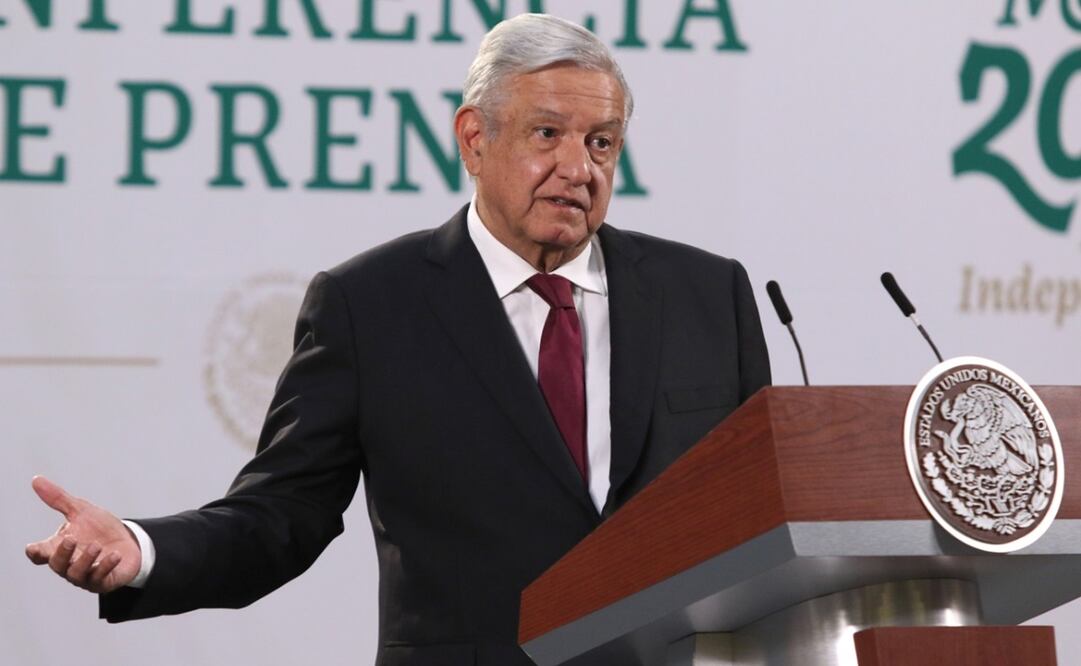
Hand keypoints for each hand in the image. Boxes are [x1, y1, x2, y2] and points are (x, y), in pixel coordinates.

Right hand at [25, 476, 140, 593]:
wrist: (129, 540)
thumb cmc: (100, 528)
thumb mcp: (81, 510)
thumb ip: (58, 499)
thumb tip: (36, 479)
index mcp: (58, 548)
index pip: (39, 554)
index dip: (35, 552)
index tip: (35, 548)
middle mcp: (69, 564)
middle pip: (56, 565)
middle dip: (62, 553)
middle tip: (71, 539)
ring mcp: (85, 575)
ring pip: (77, 574)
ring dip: (85, 560)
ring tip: (96, 546)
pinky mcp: (103, 581)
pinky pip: (100, 579)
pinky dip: (106, 566)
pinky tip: (114, 555)